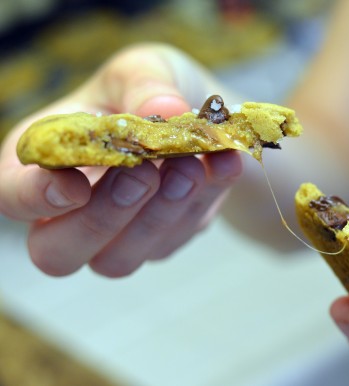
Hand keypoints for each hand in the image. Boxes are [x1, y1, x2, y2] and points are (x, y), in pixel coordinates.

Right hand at [0, 44, 241, 276]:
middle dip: (102, 217)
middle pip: (58, 251)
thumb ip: (145, 83)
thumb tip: (162, 110)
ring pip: (118, 259)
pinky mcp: (161, 241)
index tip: (71, 185)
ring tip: (190, 166)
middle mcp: (69, 210)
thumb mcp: (146, 67)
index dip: (31, 198)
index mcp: (44, 159)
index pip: (10, 195)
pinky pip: (173, 241)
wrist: (204, 119)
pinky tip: (223, 165)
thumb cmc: (153, 91)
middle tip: (143, 173)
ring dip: (156, 216)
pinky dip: (201, 204)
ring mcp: (116, 235)